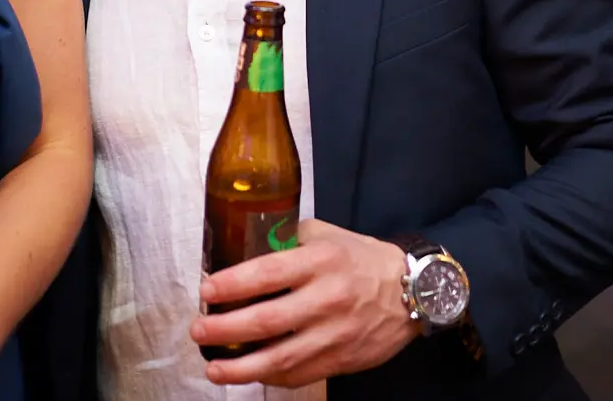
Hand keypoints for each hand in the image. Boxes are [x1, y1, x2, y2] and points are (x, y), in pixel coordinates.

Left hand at [192, 220, 414, 387]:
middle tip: (199, 330)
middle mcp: (326, 298)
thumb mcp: (325, 234)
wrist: (413, 291)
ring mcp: (335, 334)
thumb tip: (244, 246)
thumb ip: (287, 239)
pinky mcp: (342, 359)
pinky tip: (249, 376)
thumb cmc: (360, 257)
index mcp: (320, 261)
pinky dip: (272, 377)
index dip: (233, 285)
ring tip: (213, 369)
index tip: (206, 292)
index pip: (268, 273)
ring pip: (282, 357)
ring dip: (242, 367)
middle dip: (226, 329)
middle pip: (268, 320)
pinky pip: (301, 374)